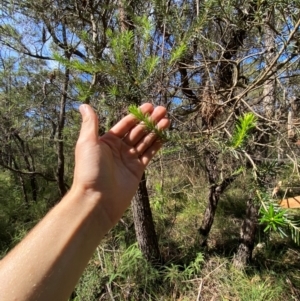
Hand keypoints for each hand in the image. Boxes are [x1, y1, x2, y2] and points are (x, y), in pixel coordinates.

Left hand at [72, 103, 168, 227]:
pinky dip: (157, 145)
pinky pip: (149, 154)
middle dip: (150, 120)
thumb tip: (84, 105)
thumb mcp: (88, 142)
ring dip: (155, 130)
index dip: (137, 115)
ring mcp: (129, 160)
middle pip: (137, 131)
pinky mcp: (137, 170)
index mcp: (107, 141)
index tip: (149, 106)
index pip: (125, 124)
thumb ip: (90, 124)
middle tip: (163, 110)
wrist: (97, 199)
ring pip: (145, 141)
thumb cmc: (90, 169)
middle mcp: (119, 149)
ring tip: (167, 119)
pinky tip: (164, 135)